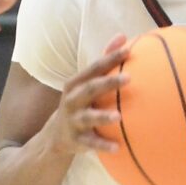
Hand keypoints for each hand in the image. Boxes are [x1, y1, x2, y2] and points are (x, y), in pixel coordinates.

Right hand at [46, 35, 129, 156]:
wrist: (56, 135)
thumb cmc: (80, 102)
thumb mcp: (86, 82)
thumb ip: (104, 61)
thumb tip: (123, 37)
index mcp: (76, 83)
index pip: (94, 68)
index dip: (110, 58)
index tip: (128, 50)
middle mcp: (72, 100)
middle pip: (90, 89)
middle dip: (108, 83)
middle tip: (129, 78)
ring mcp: (73, 120)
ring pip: (88, 117)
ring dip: (103, 116)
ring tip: (119, 116)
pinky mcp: (76, 140)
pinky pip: (91, 143)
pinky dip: (103, 145)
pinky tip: (117, 147)